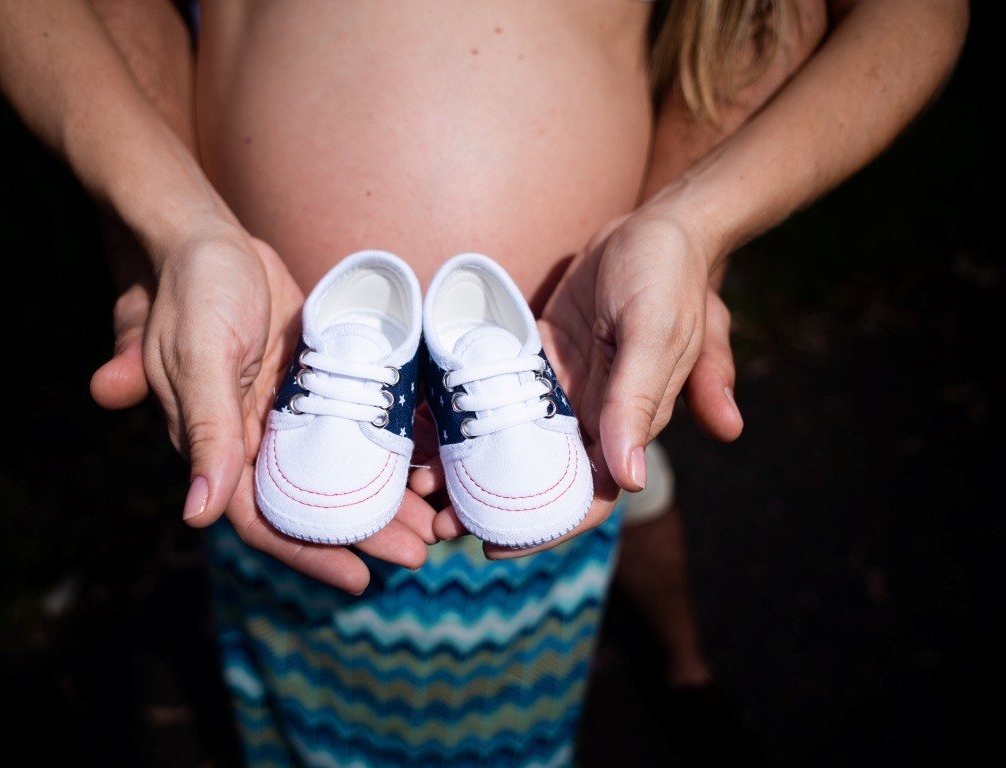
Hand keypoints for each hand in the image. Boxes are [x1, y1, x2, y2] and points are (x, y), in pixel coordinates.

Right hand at [90, 227, 435, 593]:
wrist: (209, 238)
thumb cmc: (194, 292)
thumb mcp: (200, 358)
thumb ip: (206, 433)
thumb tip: (197, 518)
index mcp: (219, 445)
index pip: (264, 519)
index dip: (308, 553)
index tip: (359, 580)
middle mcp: (252, 438)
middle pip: (311, 501)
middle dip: (363, 531)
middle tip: (420, 553)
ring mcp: (285, 411)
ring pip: (337, 469)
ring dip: (381, 493)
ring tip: (434, 517)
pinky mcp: (310, 381)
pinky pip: (351, 422)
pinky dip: (382, 441)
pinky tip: (423, 455)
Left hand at [434, 212, 743, 558]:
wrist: (658, 225)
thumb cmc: (668, 277)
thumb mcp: (655, 335)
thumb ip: (637, 403)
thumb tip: (627, 479)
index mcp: (627, 424)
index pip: (587, 495)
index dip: (544, 527)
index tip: (492, 547)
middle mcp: (593, 416)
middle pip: (540, 476)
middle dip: (491, 502)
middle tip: (434, 521)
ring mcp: (563, 387)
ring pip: (512, 439)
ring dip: (471, 462)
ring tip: (419, 480)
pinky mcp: (539, 356)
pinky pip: (500, 390)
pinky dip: (468, 408)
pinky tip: (427, 420)